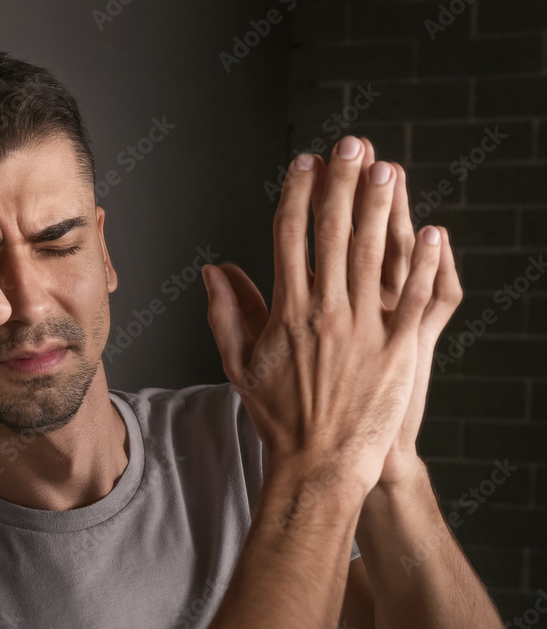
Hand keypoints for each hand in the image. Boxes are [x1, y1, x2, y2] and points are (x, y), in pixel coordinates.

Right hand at [202, 136, 446, 495]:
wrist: (319, 464)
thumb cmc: (278, 416)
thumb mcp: (238, 364)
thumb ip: (226, 312)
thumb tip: (215, 269)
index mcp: (286, 311)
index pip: (290, 237)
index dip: (297, 194)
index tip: (304, 164)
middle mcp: (326, 310)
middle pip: (335, 232)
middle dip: (343, 182)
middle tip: (351, 145)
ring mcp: (365, 328)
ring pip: (376, 254)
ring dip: (382, 207)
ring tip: (388, 170)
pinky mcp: (399, 348)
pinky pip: (416, 297)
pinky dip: (426, 262)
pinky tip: (433, 230)